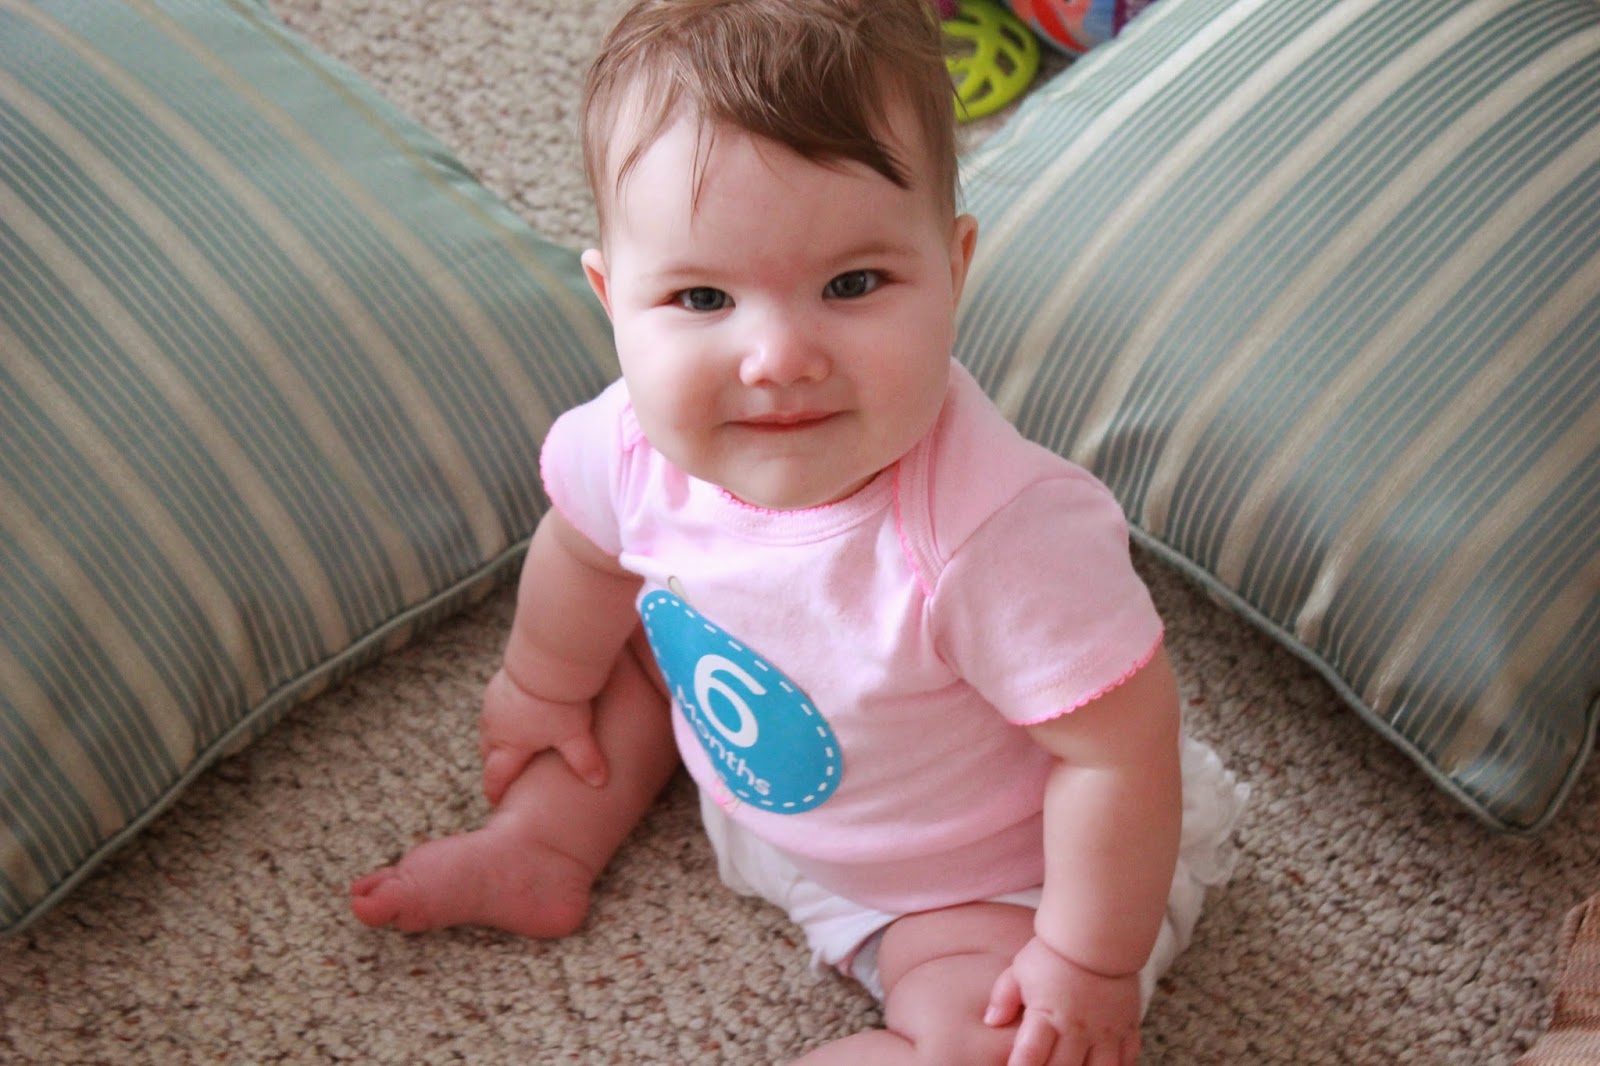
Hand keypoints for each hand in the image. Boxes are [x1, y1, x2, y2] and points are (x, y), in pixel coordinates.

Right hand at [478, 667, 608, 801]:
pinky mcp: (499, 682)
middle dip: (495, 765)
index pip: (495, 776)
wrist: (548, 659)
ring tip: (511, 743)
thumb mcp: (576, 735)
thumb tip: (599, 782)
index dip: (495, 791)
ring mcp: (493, 702)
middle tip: (504, 774)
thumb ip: (585, 760)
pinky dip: (504, 714)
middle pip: (487, 752)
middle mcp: (494, 726)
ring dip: (497, 738)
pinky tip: (518, 710)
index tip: (496, 802)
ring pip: (489, 728)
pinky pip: (496, 705)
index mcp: (509, 745)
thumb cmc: (559, 701)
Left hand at [985, 936, 1142, 1065]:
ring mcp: (1106, 1031)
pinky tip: (1101, 1065)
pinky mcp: (1127, 1026)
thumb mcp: (1020, 970)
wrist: (1098, 933)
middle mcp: (1079, 1029)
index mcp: (1048, 1016)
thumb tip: (990, 1021)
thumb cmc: (1054, 953)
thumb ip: (1004, 997)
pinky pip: (1127, 1058)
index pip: (1030, 1056)